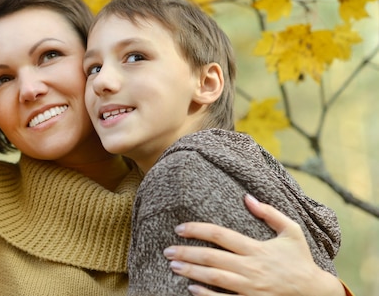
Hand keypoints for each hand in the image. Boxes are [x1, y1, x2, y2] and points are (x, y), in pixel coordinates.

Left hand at [163, 194, 344, 295]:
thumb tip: (247, 197)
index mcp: (257, 248)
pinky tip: (191, 289)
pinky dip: (206, 295)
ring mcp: (250, 288)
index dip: (197, 230)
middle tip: (167, 249)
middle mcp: (251, 267)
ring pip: (214, 278)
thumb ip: (269, 213)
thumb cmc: (301, 260)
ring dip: (191, 271)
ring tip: (173, 265)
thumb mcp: (292, 231)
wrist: (317, 293)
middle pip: (211, 257)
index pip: (220, 235)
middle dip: (186, 252)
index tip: (180, 228)